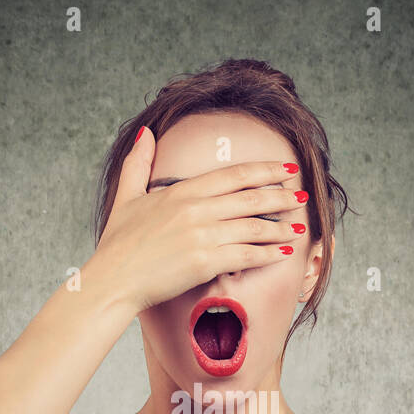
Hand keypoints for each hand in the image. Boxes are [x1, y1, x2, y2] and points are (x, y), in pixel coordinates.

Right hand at [84, 127, 305, 311]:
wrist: (112, 280)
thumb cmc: (117, 244)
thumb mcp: (126, 196)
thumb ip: (138, 163)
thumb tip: (146, 133)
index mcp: (182, 192)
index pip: (233, 175)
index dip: (263, 170)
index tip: (284, 168)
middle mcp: (196, 209)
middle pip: (250, 197)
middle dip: (280, 195)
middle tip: (301, 194)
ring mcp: (202, 235)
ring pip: (254, 226)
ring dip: (280, 226)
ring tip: (299, 227)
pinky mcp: (205, 262)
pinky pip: (246, 255)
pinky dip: (268, 253)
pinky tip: (283, 252)